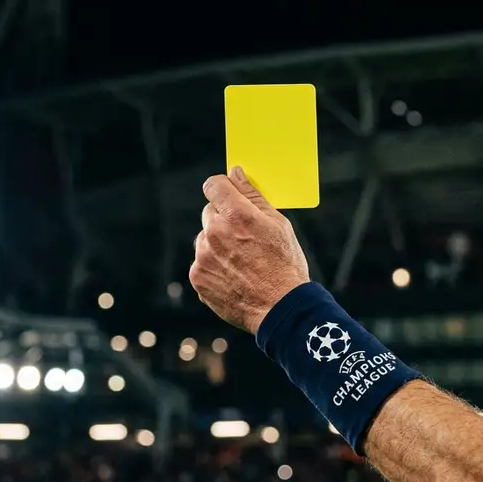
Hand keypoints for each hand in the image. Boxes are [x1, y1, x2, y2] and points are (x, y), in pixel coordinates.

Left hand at [189, 166, 310, 333]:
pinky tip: (234, 276)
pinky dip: (214, 266)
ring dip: (217, 244)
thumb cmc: (284, 264)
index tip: (228, 196)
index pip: (214, 185)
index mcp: (236, 215)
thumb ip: (252, 196)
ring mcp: (203, 256)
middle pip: (209, 212)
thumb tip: (236, 173)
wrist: (280, 308)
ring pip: (205, 239)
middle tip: (245, 238)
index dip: (222, 189)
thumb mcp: (277, 224)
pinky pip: (201, 262)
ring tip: (242, 262)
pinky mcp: (198, 277)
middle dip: (224, 219)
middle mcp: (215, 232)